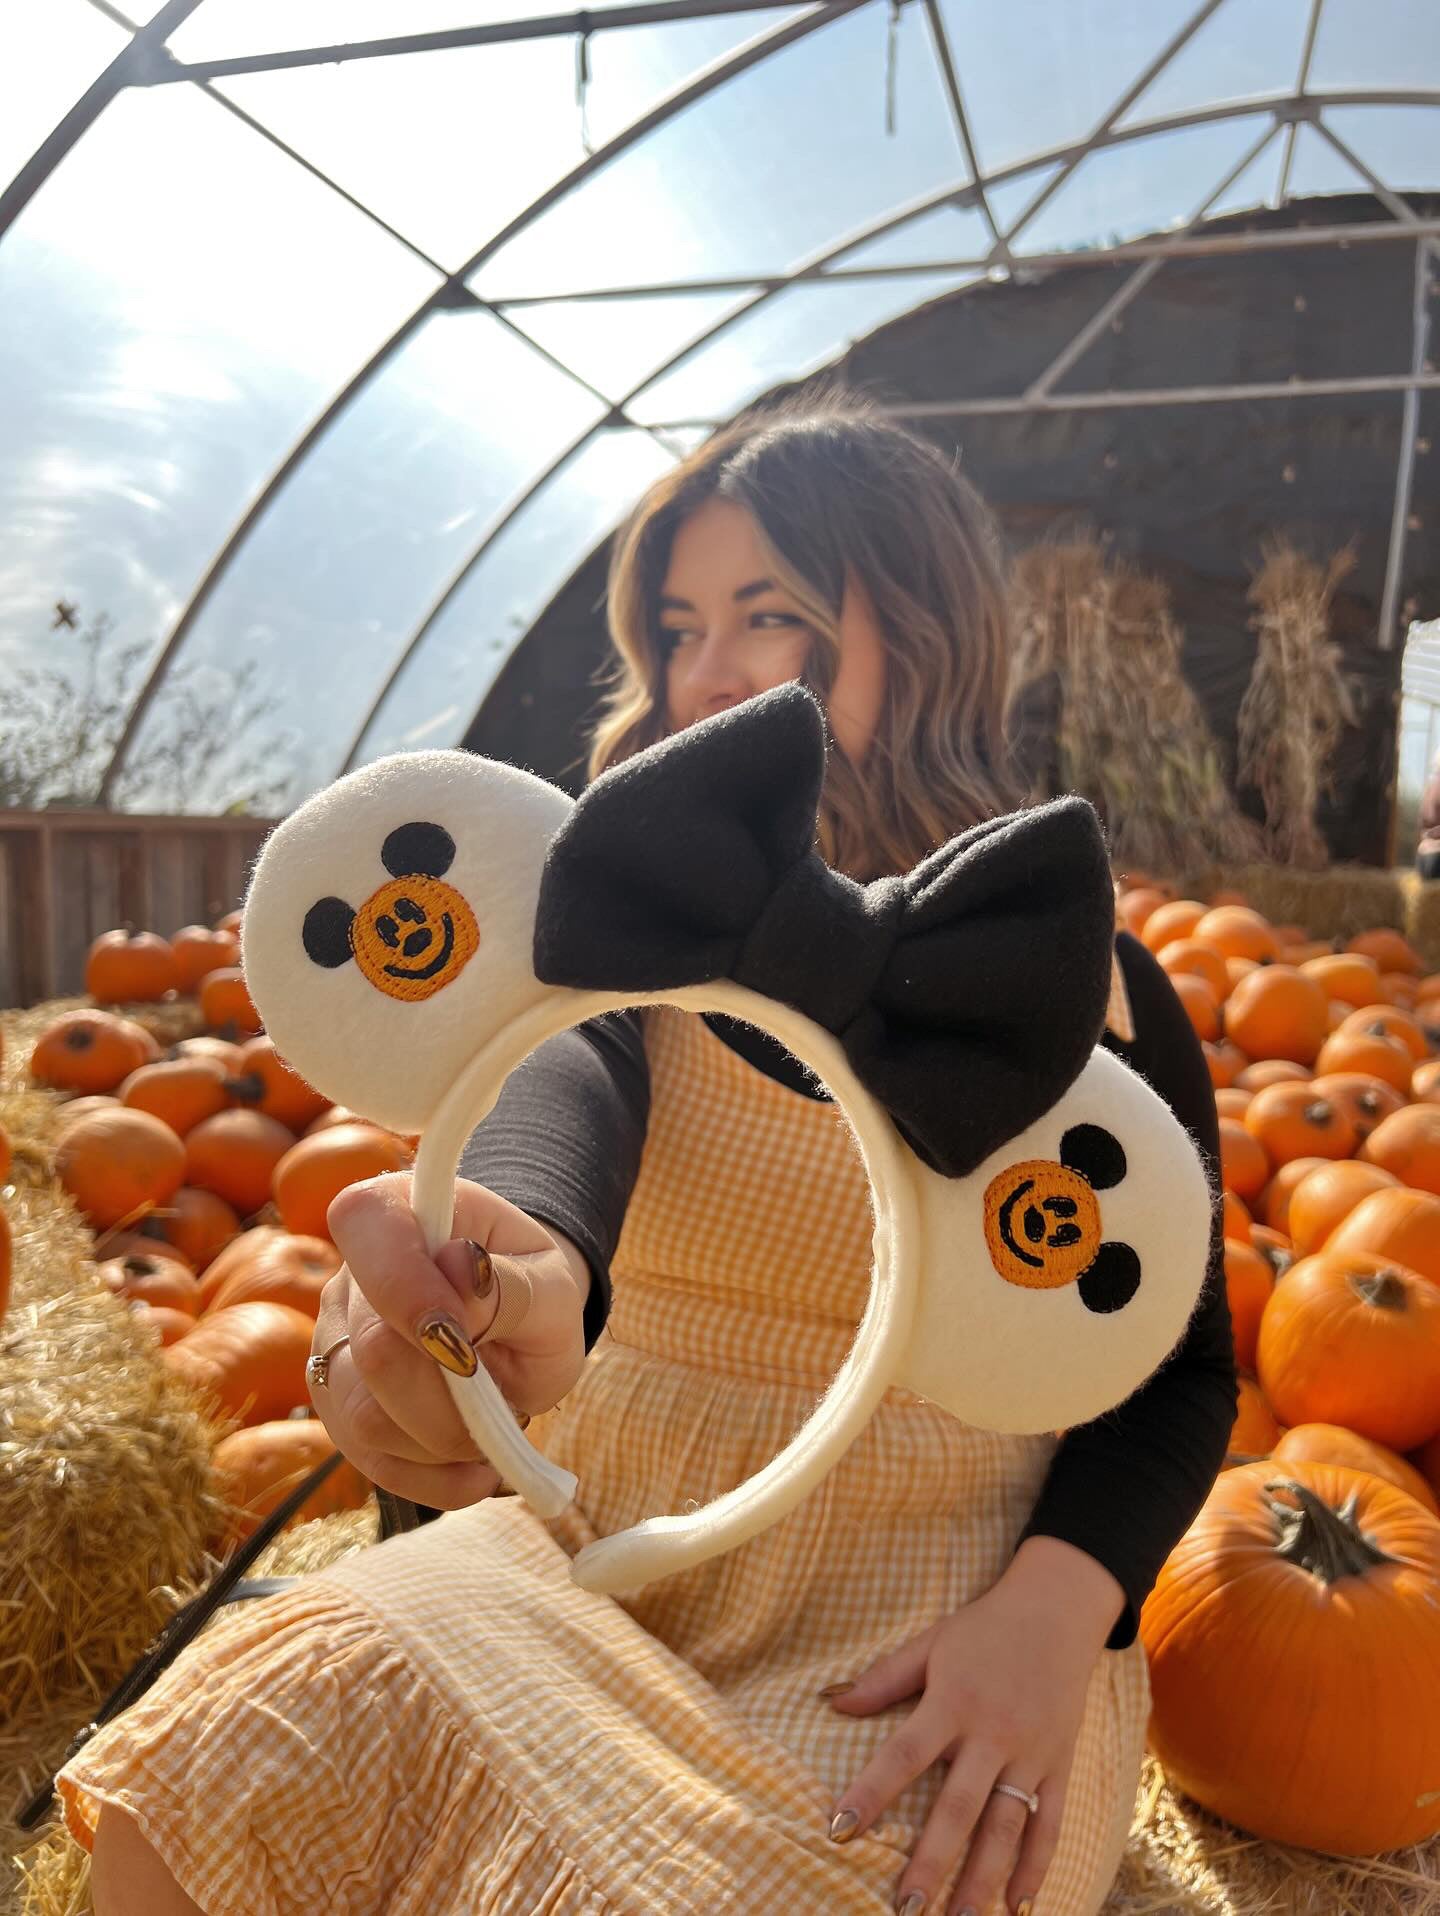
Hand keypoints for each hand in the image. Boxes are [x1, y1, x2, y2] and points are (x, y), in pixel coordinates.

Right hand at [309, 1173, 588, 1508]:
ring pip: (364, 1417)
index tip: (462, 1337)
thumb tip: (459, 1270)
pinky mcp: (337, 1410)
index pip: (362, 1223)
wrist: (521, 1324)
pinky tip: (476, 1466)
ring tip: (495, 1422)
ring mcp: (333, 1347)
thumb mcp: (552, 1286)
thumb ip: (511, 1283)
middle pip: (372, 1351)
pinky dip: (435, 1477)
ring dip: (447, 1438)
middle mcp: (348, 1278)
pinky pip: (371, 1462)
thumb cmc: (534, 1291)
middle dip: (452, 1393)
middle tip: (508, 1396)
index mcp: (398, 1212)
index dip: (404, 1286)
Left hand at [824, 1538, 1124, 1915]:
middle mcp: (992, 1733)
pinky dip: (1036, 1868)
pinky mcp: (1059, 1766)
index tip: (839, 1830)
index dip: (871, 1792)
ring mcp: (1031, 1754)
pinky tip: (1018, 1907)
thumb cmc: (984, 1628)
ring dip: (981, 1879)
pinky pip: (1050, 1825)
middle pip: (958, 1807)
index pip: (904, 1754)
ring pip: (1005, 1828)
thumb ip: (884, 1679)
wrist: (1057, 1609)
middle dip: (930, 1861)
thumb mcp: (931, 1643)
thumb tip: (831, 1701)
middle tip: (905, 1908)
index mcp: (953, 1701)